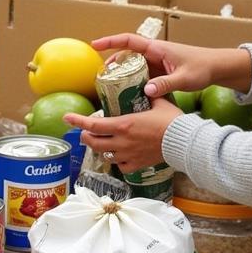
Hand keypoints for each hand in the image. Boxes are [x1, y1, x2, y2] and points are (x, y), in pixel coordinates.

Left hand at [64, 101, 181, 174]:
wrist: (184, 143)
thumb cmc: (172, 121)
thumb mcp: (158, 103)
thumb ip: (148, 95)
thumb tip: (145, 86)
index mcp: (124, 125)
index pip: (94, 124)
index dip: (78, 121)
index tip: (67, 118)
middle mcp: (122, 142)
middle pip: (94, 142)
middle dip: (86, 136)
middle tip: (85, 131)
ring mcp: (128, 155)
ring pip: (105, 155)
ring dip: (100, 148)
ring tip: (102, 142)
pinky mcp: (136, 165)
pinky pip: (120, 166)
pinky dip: (116, 161)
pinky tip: (119, 156)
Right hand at [85, 33, 248, 96]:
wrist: (217, 68)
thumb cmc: (203, 68)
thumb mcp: (184, 78)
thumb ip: (165, 84)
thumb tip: (146, 91)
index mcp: (157, 48)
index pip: (129, 40)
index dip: (110, 41)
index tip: (94, 45)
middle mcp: (154, 53)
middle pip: (126, 54)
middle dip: (112, 62)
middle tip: (100, 76)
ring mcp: (156, 63)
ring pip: (132, 66)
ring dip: (121, 74)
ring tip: (109, 87)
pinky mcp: (160, 72)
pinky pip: (141, 75)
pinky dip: (132, 82)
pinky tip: (127, 95)